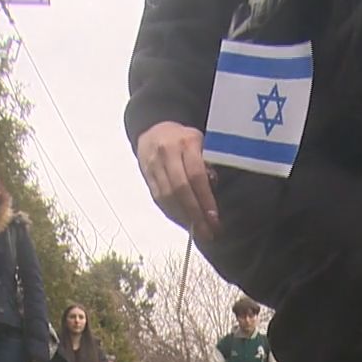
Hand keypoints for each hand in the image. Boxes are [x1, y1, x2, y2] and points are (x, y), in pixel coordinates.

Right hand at [136, 122, 220, 241]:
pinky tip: (183, 222)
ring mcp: (154, 165)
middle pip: (180, 189)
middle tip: (207, 232)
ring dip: (183, 217)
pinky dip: (172, 213)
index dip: (205, 199)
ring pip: (167, 196)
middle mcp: (167, 153)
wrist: (153, 128)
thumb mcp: (201, 143)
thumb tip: (213, 194)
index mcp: (186, 143)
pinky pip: (159, 198)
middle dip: (195, 213)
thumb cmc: (184, 139)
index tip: (214, 218)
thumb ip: (208, 165)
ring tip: (197, 232)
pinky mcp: (146, 176)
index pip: (196, 175)